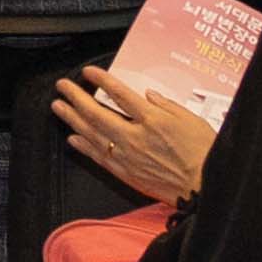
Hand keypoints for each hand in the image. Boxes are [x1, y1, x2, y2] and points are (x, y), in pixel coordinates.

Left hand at [49, 66, 210, 204]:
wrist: (204, 188)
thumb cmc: (204, 154)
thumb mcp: (191, 120)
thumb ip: (167, 105)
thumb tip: (148, 95)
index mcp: (153, 120)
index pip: (121, 94)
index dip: (102, 80)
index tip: (88, 72)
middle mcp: (136, 137)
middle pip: (98, 113)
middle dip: (76, 98)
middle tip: (63, 87)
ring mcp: (128, 156)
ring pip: (93, 134)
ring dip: (72, 119)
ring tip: (58, 107)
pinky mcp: (127, 173)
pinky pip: (99, 157)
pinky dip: (84, 146)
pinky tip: (73, 138)